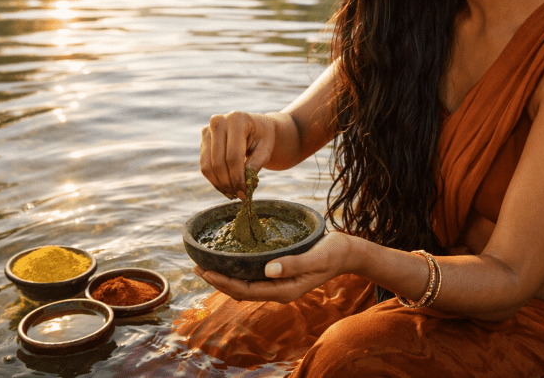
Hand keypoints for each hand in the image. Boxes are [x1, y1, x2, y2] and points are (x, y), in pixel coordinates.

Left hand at [193, 232, 353, 302]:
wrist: (347, 252)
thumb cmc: (333, 253)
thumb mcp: (316, 257)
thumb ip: (294, 264)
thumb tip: (268, 270)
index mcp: (284, 290)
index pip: (246, 290)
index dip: (223, 282)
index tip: (205, 271)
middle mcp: (278, 289)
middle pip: (240, 290)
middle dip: (217, 281)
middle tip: (196, 267)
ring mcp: (279, 283)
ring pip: (245, 285)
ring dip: (224, 277)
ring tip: (205, 265)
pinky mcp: (280, 274)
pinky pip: (253, 276)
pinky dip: (237, 270)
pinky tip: (229, 260)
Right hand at [200, 111, 276, 198]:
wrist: (256, 127)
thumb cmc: (263, 137)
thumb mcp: (265, 149)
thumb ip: (255, 164)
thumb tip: (244, 185)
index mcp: (237, 119)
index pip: (233, 156)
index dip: (238, 177)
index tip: (245, 193)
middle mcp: (218, 121)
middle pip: (218, 162)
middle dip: (229, 183)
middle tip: (240, 196)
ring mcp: (207, 130)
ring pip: (208, 166)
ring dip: (220, 184)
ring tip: (233, 194)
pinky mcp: (203, 140)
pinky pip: (205, 165)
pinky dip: (214, 180)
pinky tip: (226, 188)